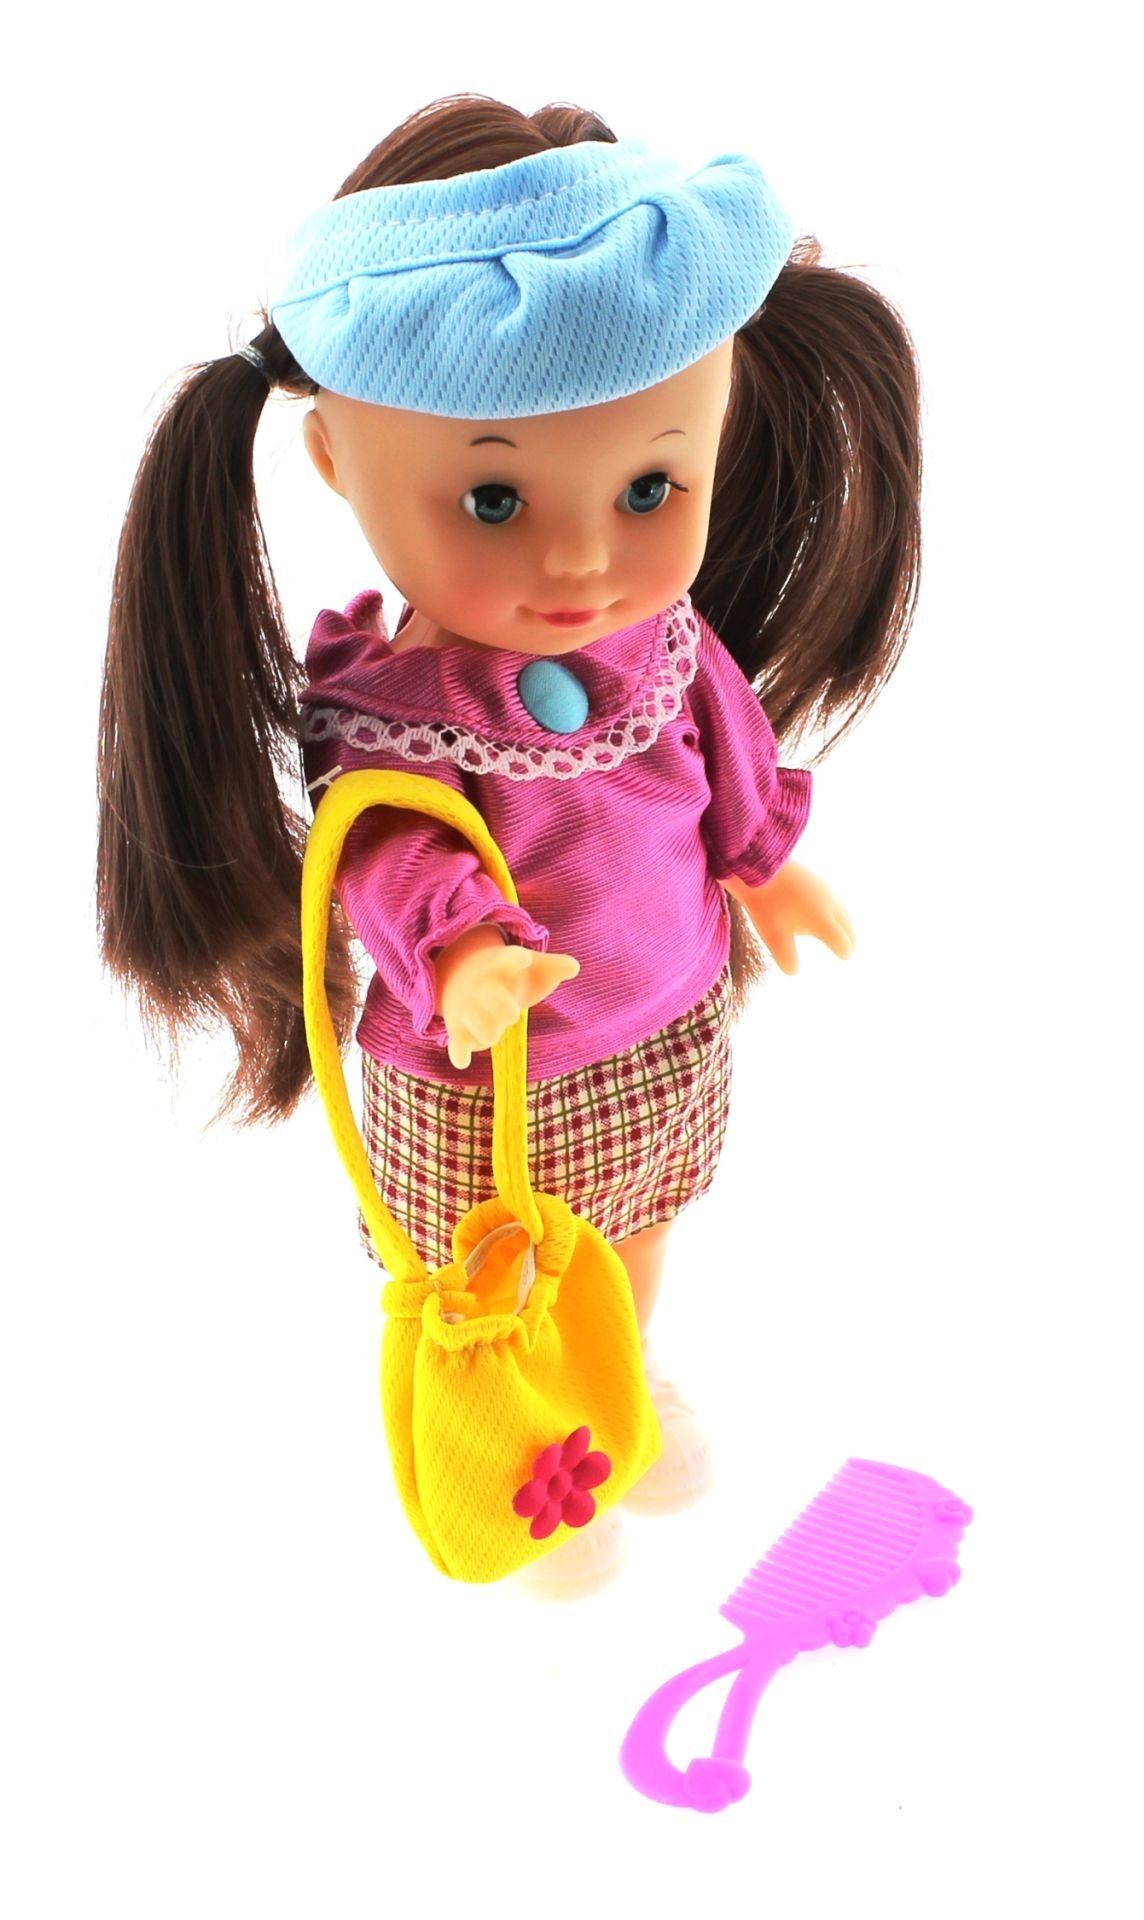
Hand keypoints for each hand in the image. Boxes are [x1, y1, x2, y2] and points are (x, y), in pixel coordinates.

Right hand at [433, 925, 580, 1069]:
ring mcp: (467, 1007)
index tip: (524, 957)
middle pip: (497, 1002)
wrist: (463, 976)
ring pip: (484, 1030)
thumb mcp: (533, 968)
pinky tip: (463, 1060)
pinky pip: (457, 1044)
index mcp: (502, 966)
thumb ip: (555, 966)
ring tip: (494, 1026)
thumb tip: (574, 967)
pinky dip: (459, 1053)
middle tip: (511, 1012)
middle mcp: (482, 986)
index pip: (508, 960)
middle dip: (507, 1011)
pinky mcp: (458, 1028)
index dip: (516, 959)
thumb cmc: (509, 976)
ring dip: (493, 1034)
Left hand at [726, 861, 854, 974]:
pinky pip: (835, 900)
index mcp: (822, 920)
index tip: (845, 956)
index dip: (844, 950)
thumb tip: (793, 971)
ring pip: (843, 911)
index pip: (842, 941)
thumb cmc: (766, 903)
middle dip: (849, 938)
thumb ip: (785, 955)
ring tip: (843, 932)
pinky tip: (827, 911)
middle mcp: (830, 905)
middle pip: (847, 926)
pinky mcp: (818, 881)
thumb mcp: (772, 934)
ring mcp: (826, 890)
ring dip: (845, 923)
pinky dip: (838, 910)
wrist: (760, 866)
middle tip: (849, 948)